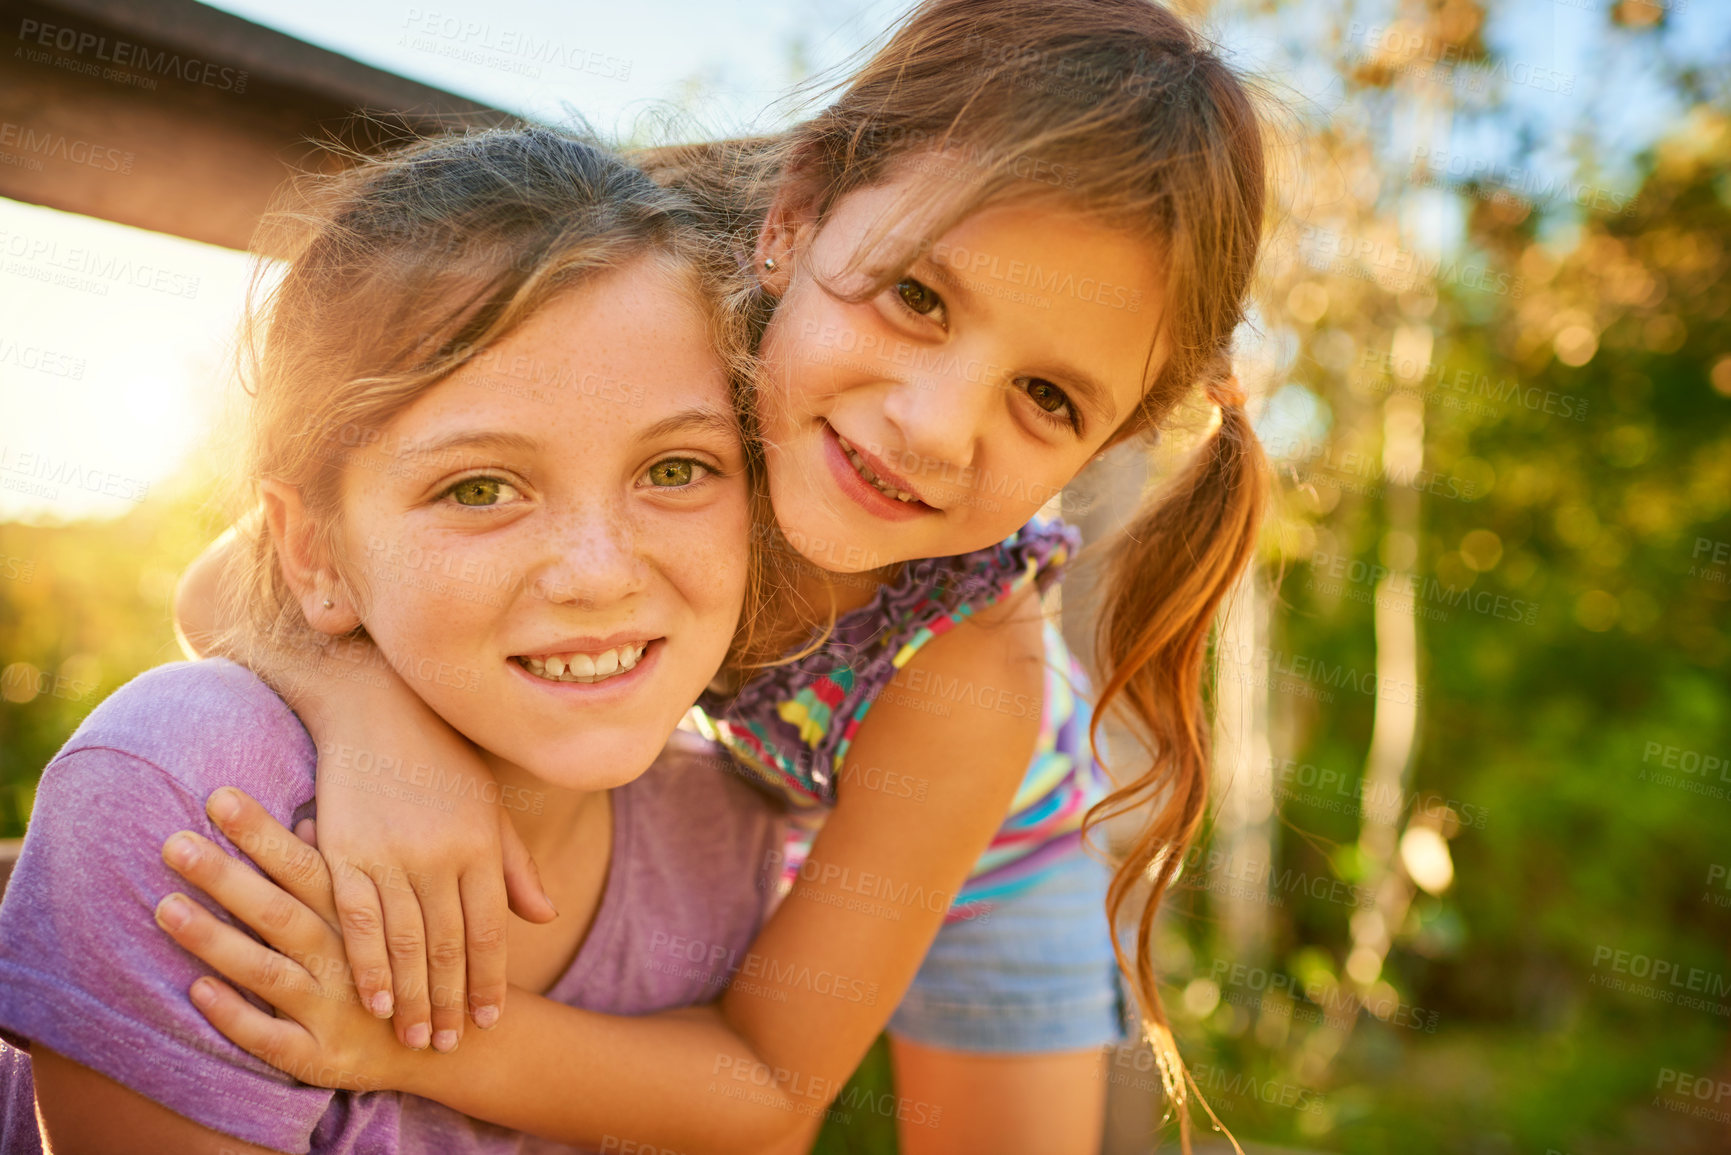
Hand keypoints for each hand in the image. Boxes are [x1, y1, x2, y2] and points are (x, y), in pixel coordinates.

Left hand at [153, 789, 419, 1093]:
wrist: (450, 1045)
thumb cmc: (405, 967)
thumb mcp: (392, 913)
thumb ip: (343, 871)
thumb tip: (305, 820)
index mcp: (360, 916)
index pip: (303, 865)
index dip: (261, 833)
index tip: (219, 797)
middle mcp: (347, 957)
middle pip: (280, 913)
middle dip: (226, 878)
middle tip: (173, 844)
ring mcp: (333, 1008)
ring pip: (269, 972)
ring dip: (216, 941)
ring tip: (166, 907)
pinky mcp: (322, 1056)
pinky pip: (271, 1039)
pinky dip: (236, 1015)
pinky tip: (198, 989)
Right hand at [306, 662, 556, 1053]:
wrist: (377, 707)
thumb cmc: (442, 758)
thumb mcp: (489, 805)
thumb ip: (515, 865)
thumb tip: (545, 917)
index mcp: (481, 844)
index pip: (492, 930)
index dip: (490, 980)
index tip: (490, 1020)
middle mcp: (441, 855)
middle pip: (449, 946)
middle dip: (453, 1002)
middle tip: (453, 1047)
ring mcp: (392, 854)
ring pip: (406, 943)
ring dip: (414, 998)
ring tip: (418, 1039)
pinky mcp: (345, 851)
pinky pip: (357, 920)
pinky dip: (368, 966)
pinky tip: (375, 1001)